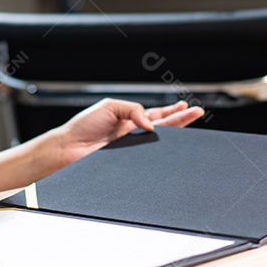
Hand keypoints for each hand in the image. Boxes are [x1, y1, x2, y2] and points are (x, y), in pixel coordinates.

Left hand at [54, 98, 203, 167]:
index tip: (187, 106)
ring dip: (176, 132)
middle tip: (198, 112)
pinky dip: (160, 151)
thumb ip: (133, 110)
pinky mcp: (129, 160)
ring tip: (190, 119)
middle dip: (182, 119)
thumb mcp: (110, 106)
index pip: (156, 115)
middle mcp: (133, 133)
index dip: (172, 111)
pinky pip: (148, 155)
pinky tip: (171, 144)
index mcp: (129, 119)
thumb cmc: (83, 126)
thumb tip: (152, 126)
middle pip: (164, 126)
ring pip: (160, 141)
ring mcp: (132, 147)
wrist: (68, 148)